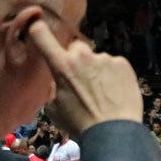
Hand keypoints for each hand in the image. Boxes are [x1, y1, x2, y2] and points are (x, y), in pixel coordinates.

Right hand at [27, 19, 142, 136]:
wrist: (114, 133)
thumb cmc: (80, 124)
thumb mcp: (54, 108)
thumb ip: (55, 86)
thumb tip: (59, 80)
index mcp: (61, 65)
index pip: (41, 34)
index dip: (38, 29)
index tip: (38, 27)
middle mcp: (82, 56)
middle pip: (76, 47)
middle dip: (76, 58)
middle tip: (82, 79)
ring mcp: (105, 58)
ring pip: (97, 59)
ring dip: (97, 69)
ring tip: (103, 93)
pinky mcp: (123, 64)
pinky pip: (114, 65)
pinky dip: (114, 75)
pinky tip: (116, 92)